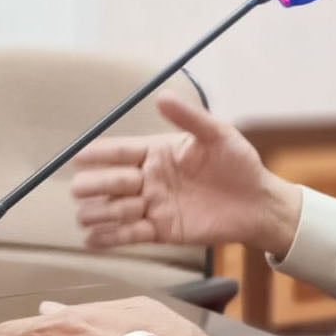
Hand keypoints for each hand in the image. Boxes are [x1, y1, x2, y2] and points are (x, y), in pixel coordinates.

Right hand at [71, 92, 302, 254]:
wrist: (257, 203)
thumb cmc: (239, 164)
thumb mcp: (218, 134)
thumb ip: (190, 117)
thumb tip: (162, 96)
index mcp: (157, 152)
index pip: (119, 151)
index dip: (98, 154)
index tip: (78, 157)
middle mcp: (148, 179)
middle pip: (107, 181)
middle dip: (101, 183)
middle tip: (118, 185)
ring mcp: (151, 206)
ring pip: (110, 209)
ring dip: (104, 211)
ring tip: (119, 211)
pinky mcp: (158, 231)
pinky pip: (126, 235)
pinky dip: (107, 238)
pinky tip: (91, 239)